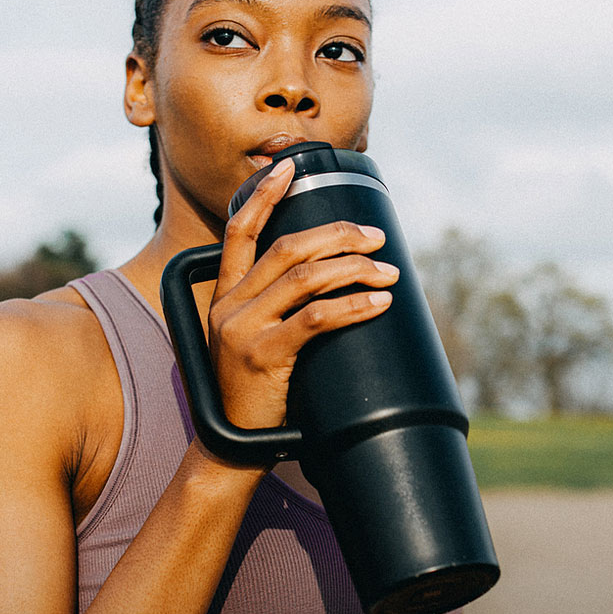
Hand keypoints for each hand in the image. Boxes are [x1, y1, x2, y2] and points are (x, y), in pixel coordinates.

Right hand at [208, 158, 398, 433]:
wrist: (232, 447)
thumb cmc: (254, 394)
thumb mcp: (250, 342)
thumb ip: (272, 311)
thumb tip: (328, 283)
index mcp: (223, 296)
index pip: (239, 231)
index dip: (264, 195)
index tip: (289, 166)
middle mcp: (228, 306)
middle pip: (288, 248)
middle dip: (338, 235)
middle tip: (375, 237)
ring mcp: (242, 329)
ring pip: (306, 277)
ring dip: (355, 267)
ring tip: (389, 270)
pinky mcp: (263, 355)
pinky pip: (316, 318)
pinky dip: (353, 304)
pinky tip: (378, 300)